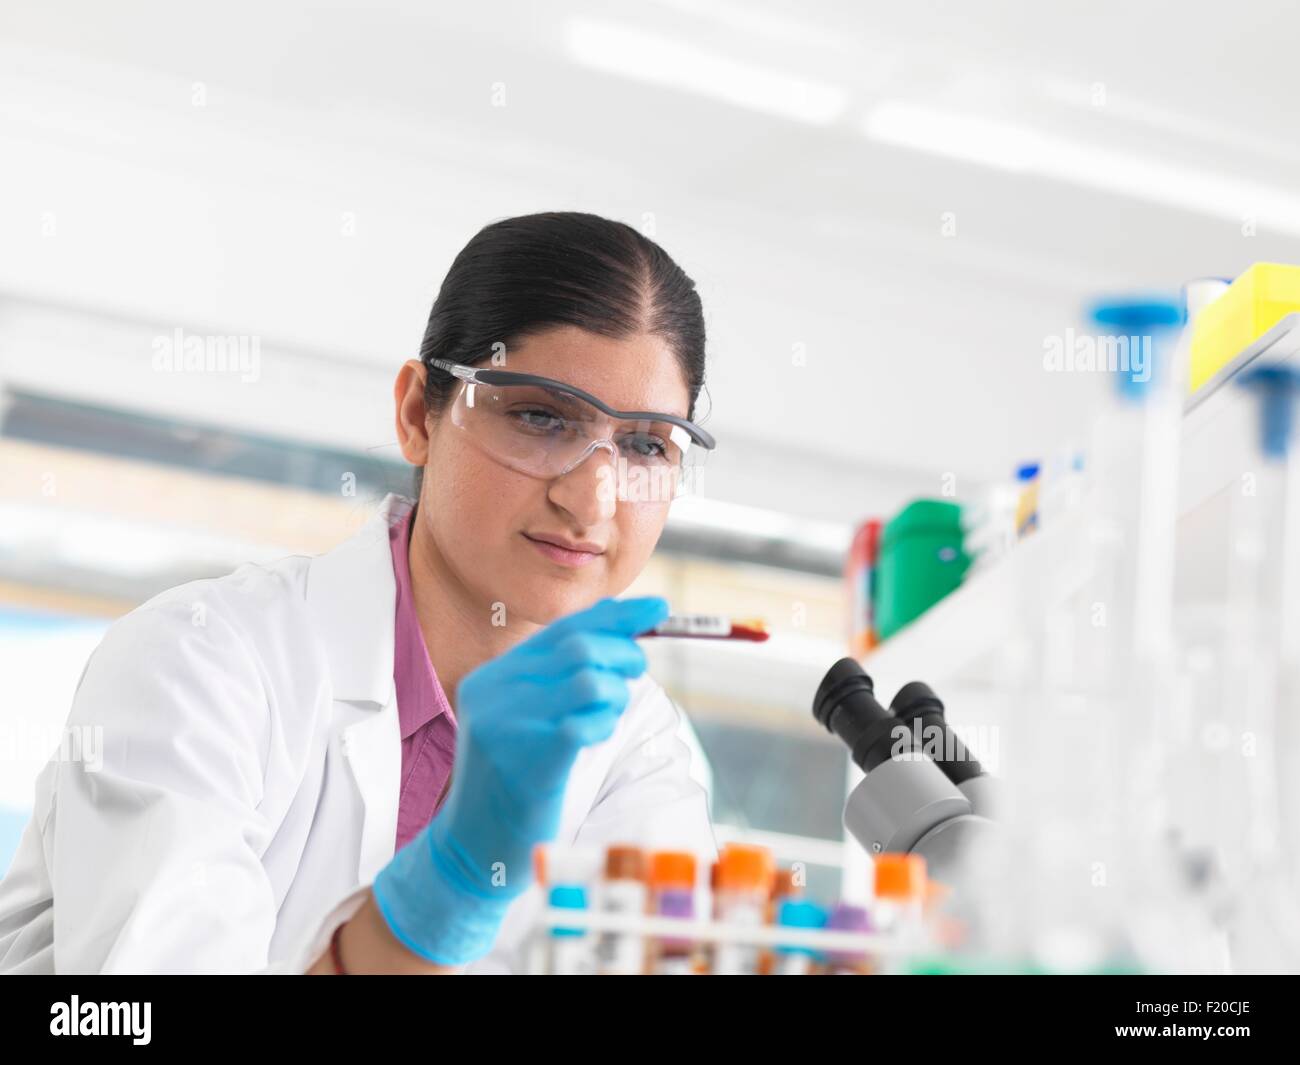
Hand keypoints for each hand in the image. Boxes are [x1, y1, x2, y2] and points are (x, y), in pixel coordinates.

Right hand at [371, 594, 669, 964]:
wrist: (471, 847)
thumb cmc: (512, 779)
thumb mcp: (523, 717)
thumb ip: (559, 678)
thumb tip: (623, 638)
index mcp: (493, 676)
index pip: (563, 629)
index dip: (616, 616)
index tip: (659, 608)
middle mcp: (494, 692)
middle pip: (579, 647)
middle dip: (623, 655)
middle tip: (636, 675)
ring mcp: (507, 725)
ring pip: (587, 681)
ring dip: (615, 695)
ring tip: (608, 716)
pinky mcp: (528, 760)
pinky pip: (584, 724)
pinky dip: (603, 726)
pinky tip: (593, 737)